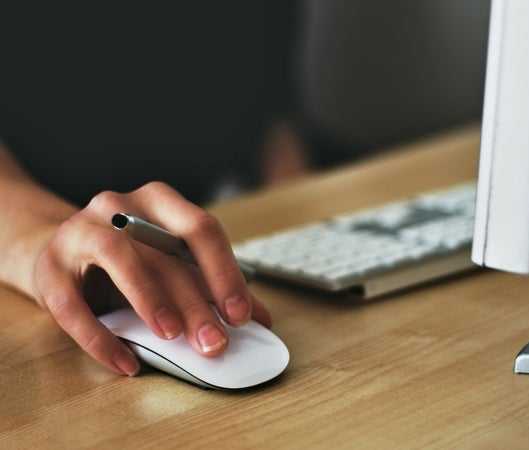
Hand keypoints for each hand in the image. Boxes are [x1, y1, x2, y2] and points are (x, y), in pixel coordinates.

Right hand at [34, 182, 270, 375]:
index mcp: (159, 202)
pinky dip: (101, 338)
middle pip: (164, 252)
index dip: (224, 272)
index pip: (201, 229)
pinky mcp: (49, 267)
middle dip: (195, 301)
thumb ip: (212, 286)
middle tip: (215, 342)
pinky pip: (72, 304)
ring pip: (119, 258)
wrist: (60, 252)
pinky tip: (127, 363)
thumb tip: (260, 319)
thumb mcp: (171, 264)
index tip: (241, 314)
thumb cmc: (128, 259)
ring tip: (172, 337)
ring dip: (150, 299)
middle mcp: (120, 206)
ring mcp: (80, 231)